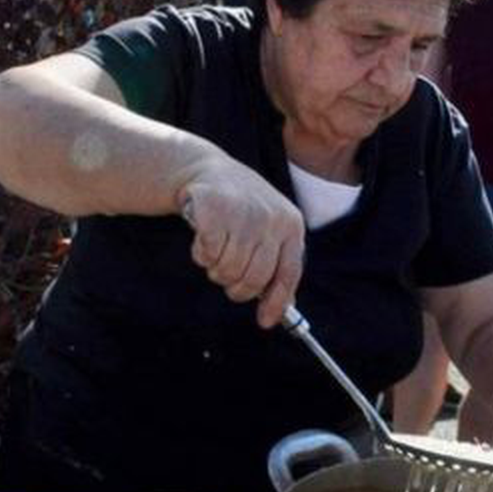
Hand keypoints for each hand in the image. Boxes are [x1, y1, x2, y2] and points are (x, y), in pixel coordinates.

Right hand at [178, 155, 304, 327]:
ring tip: (215, 250)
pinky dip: (201, 254)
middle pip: (255, 279)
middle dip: (237, 288)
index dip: (276, 302)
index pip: (289, 273)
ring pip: (228, 270)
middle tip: (226, 279)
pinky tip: (203, 238)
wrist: (206, 170)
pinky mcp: (215, 211)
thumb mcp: (268, 230)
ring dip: (216, 269)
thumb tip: (281, 309)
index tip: (264, 321)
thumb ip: (276, 264)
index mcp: (291, 225)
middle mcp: (271, 219)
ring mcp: (244, 214)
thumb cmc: (240, 208)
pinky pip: (207, 255)